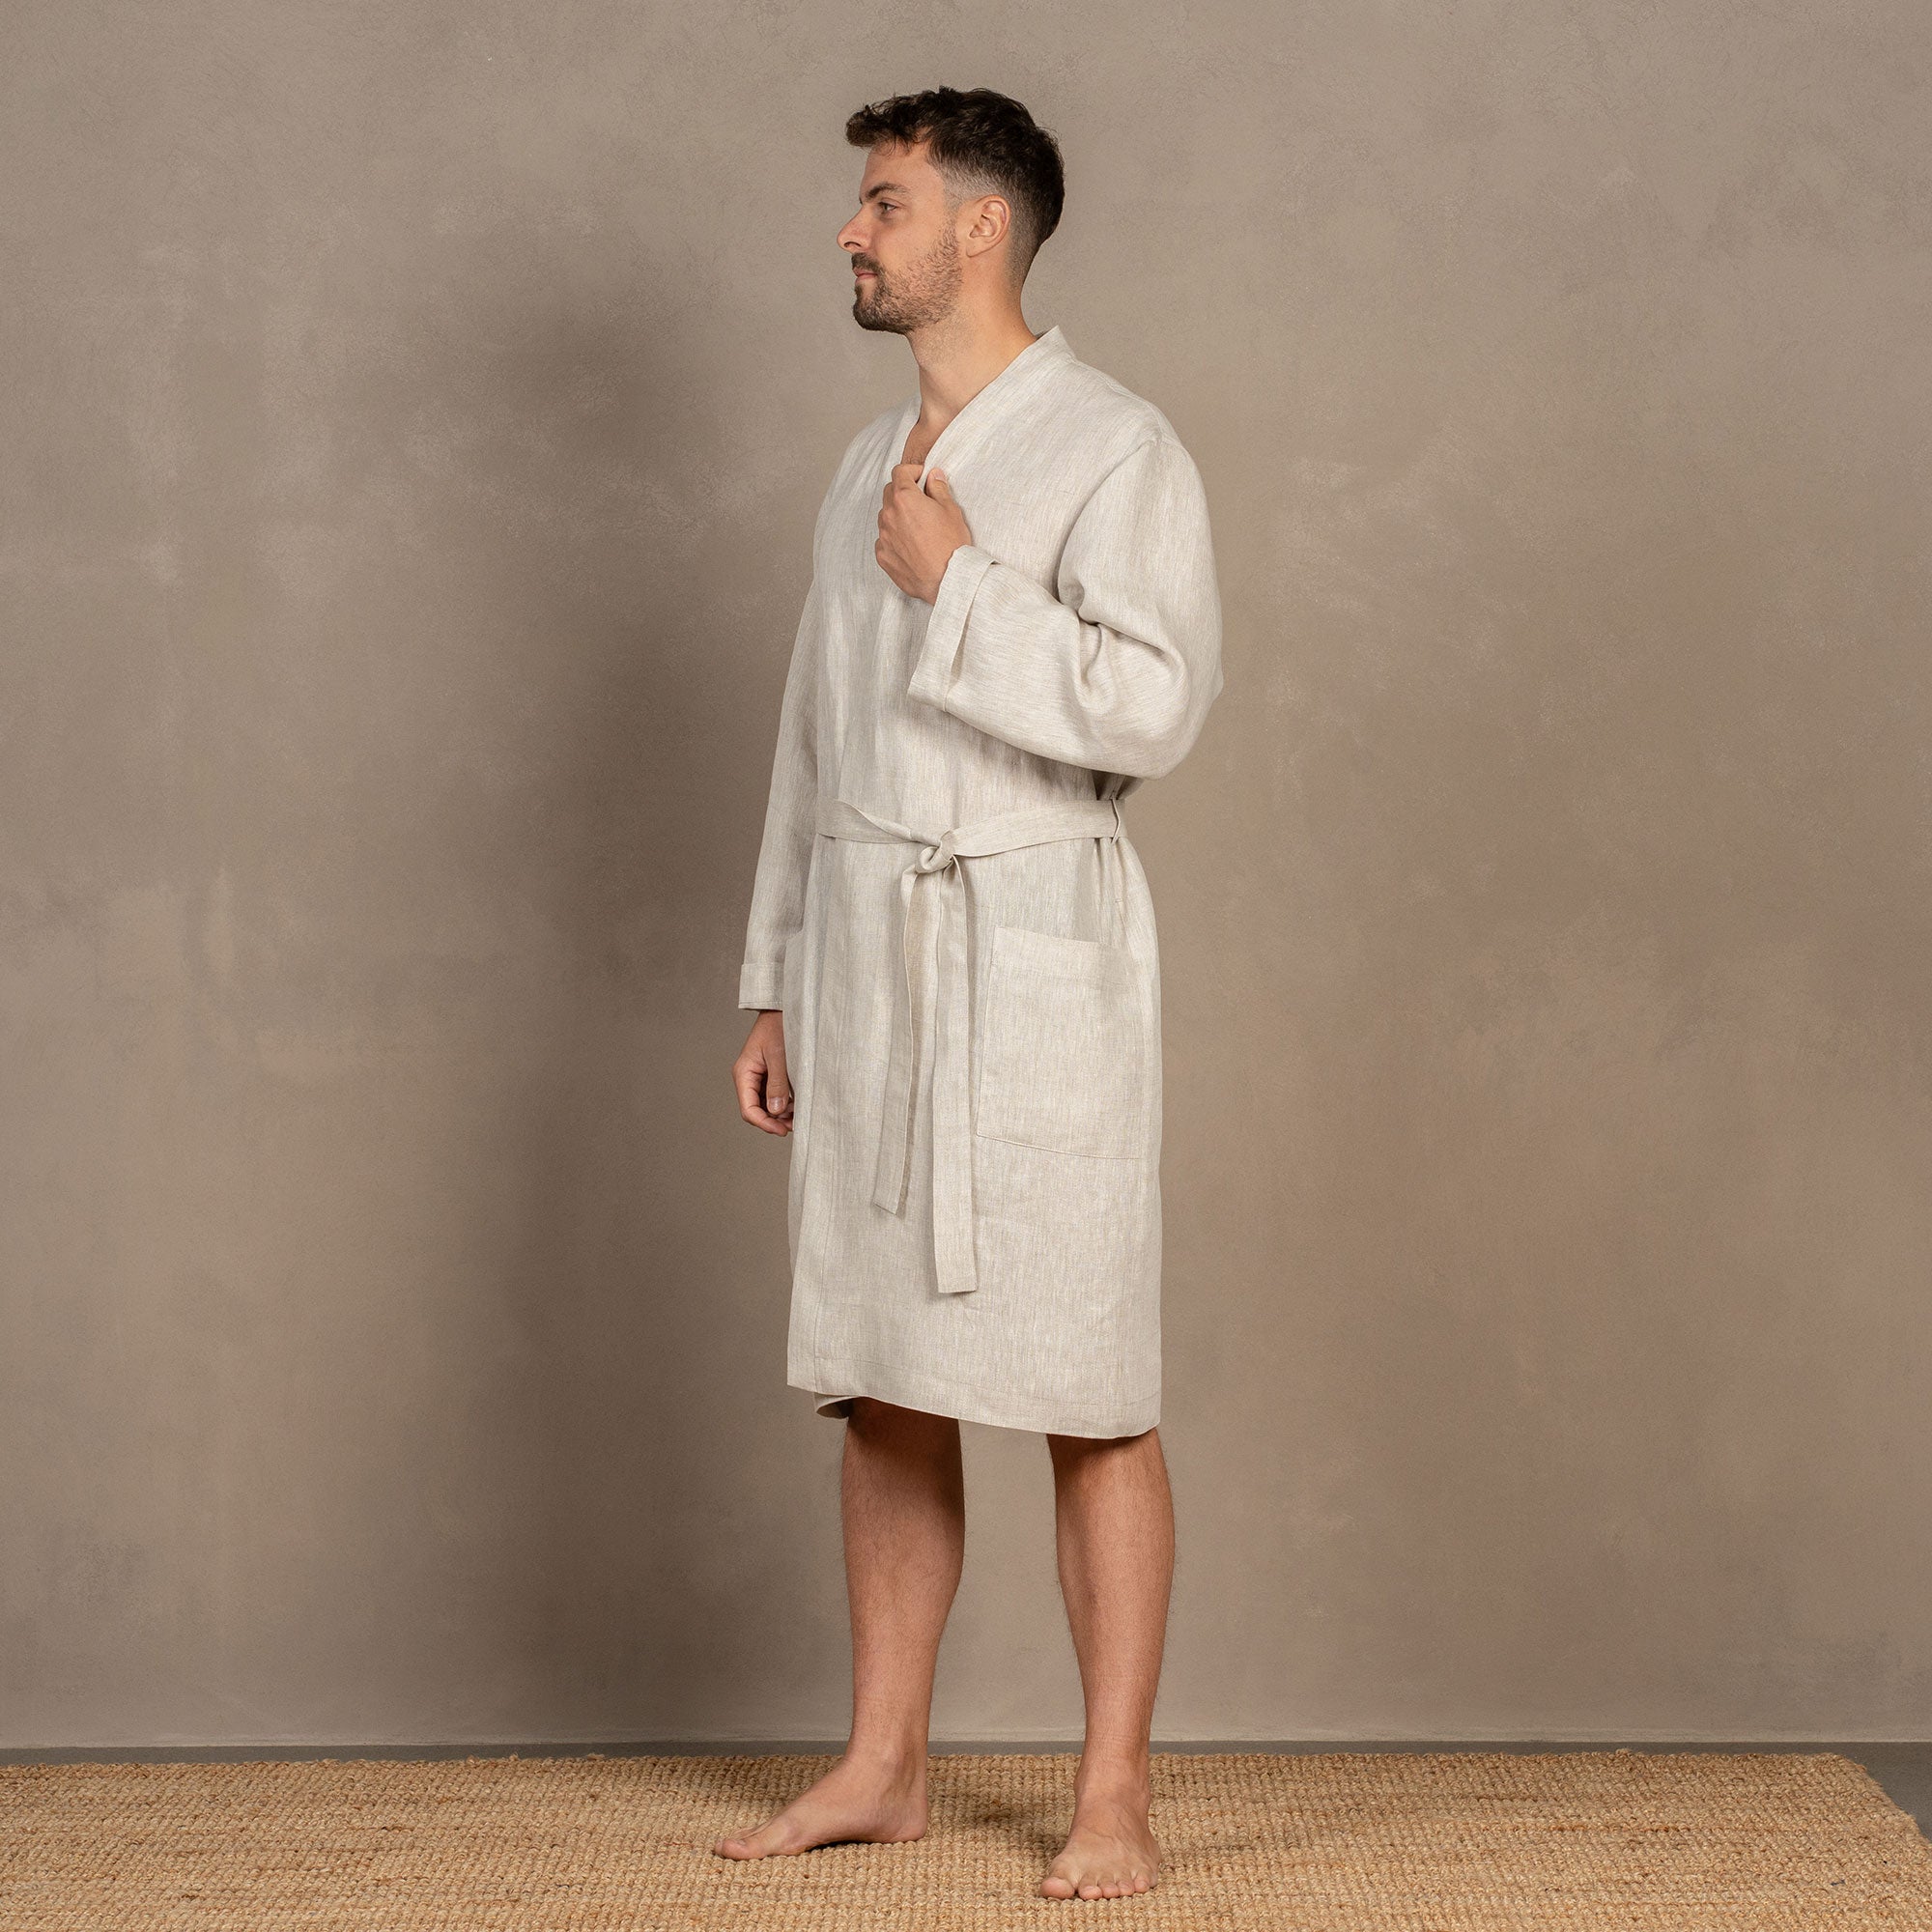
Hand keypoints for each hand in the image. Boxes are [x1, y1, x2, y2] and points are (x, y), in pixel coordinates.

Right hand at [734, 1010, 792, 1134]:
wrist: (785, 1009)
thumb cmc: (779, 1026)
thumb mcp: (780, 1056)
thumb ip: (777, 1084)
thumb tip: (776, 1111)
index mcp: (744, 1073)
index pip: (748, 1109)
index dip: (764, 1123)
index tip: (783, 1131)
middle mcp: (748, 1077)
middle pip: (756, 1110)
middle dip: (773, 1121)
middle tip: (795, 1126)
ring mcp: (758, 1077)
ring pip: (766, 1105)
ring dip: (780, 1114)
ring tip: (798, 1116)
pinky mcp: (770, 1074)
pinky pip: (773, 1095)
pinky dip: (784, 1104)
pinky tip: (797, 1105)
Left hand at [875, 465, 972, 602]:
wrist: (947, 580)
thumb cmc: (951, 545)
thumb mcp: (951, 510)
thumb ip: (938, 489)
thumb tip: (933, 475)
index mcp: (904, 498)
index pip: (900, 472)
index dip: (912, 471)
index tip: (921, 477)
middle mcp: (889, 515)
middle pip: (889, 493)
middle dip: (903, 492)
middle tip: (921, 501)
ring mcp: (883, 537)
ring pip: (886, 517)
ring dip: (898, 515)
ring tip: (917, 527)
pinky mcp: (882, 556)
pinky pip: (884, 540)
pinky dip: (894, 537)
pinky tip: (911, 546)